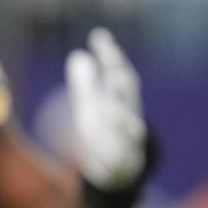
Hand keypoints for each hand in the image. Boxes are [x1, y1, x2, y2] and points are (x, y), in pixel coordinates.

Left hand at [67, 27, 147, 190]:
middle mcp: (127, 116)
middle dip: (119, 78)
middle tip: (112, 60)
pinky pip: (121, 156)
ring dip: (121, 115)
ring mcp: (127, 139)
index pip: (117, 73)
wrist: (119, 172)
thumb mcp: (92, 107)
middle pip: (125, 95)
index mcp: (118, 101)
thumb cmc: (106, 134)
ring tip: (110, 106)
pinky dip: (115, 152)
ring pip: (129, 125)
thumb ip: (85, 83)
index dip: (110, 54)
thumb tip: (78, 55)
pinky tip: (106, 146)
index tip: (99, 35)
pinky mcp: (123, 161)